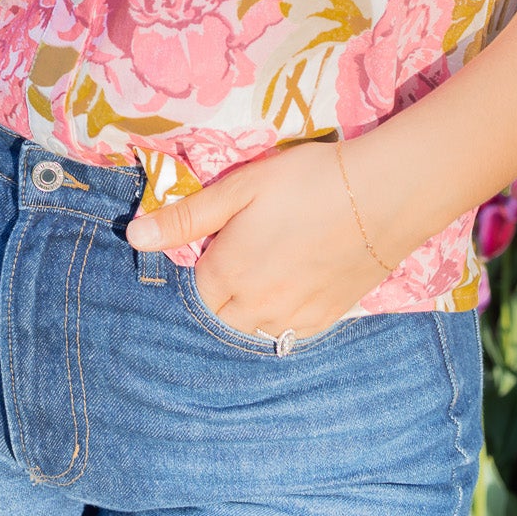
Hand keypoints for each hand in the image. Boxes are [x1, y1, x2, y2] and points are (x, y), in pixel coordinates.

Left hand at [126, 139, 392, 339]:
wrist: (382, 196)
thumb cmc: (306, 181)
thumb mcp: (240, 188)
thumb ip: (187, 217)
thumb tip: (134, 237)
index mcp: (226, 274)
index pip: (193, 291)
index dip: (200, 266)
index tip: (214, 244)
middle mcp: (253, 308)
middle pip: (218, 317)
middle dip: (218, 295)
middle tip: (239, 258)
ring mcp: (291, 320)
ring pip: (251, 331)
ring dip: (247, 311)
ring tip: (263, 275)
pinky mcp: (323, 321)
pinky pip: (286, 334)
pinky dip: (279, 320)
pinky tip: (289, 290)